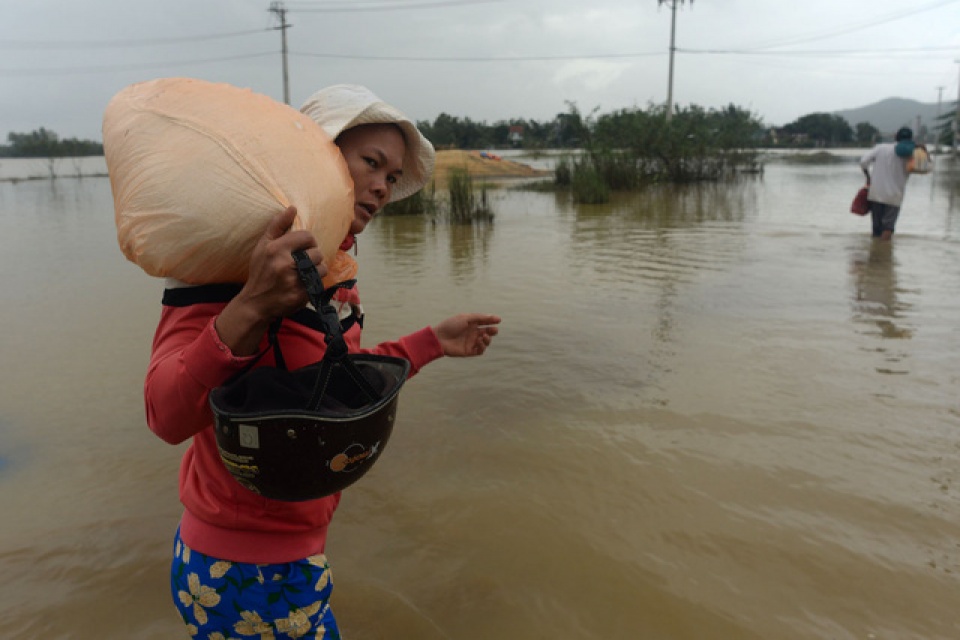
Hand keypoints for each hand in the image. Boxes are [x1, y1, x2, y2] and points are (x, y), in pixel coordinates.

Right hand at [215, 206, 325, 354]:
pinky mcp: (301, 296)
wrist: (255, 303)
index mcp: (275, 249)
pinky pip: (319, 284)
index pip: (307, 236)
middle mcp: (285, 265)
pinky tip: (302, 284)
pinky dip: (313, 283)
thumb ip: (277, 226)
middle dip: (313, 256)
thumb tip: (292, 208)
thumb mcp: (263, 246)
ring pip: (322, 269)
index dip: (308, 241)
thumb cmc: (260, 271)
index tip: (304, 247)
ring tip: (305, 272)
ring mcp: (294, 282)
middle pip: (317, 253)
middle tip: (304, 261)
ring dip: (316, 270)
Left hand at [433, 314, 500, 356]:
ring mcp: (471, 342)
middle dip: (492, 331)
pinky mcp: (469, 351)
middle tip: (494, 330)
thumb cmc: (450, 326)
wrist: (439, 338)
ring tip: (484, 337)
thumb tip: (494, 317)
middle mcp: (472, 333)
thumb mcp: (466, 318)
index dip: (492, 321)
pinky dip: (482, 346)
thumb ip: (480, 318)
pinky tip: (479, 342)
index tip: (498, 320)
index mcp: (471, 323)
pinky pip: (480, 350)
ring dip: (488, 340)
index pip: (485, 322)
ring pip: (485, 342)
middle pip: (487, 332)